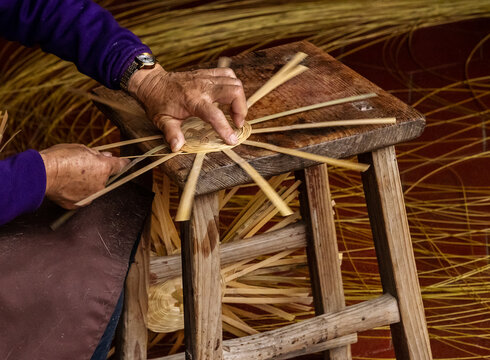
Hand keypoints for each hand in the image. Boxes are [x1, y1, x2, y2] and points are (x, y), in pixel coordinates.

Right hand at [40, 144, 128, 208]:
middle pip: (104, 177)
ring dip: (87, 183)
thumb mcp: (81, 148)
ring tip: (70, 176)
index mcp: (104, 168)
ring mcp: (90, 196)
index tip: (126, 162)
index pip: (120, 166)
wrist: (42, 174)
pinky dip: (76, 192)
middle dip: (97, 172)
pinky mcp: (79, 204)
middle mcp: (101, 184)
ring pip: (93, 188)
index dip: (123, 163)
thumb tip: (106, 156)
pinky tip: (66, 185)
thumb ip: (97, 154)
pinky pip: (81, 197)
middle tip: (82, 166)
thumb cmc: (60, 157)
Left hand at [128, 64, 247, 151]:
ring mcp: (206, 77)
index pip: (215, 115)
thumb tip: (177, 147)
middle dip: (241, 109)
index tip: (232, 140)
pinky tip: (230, 96)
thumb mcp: (162, 120)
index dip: (225, 129)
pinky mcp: (208, 73)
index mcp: (192, 100)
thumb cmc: (158, 102)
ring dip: (240, 98)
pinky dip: (234, 85)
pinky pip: (229, 74)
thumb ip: (172, 133)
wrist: (153, 82)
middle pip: (234, 91)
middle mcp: (203, 87)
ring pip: (235, 82)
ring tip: (235, 112)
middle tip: (237, 123)